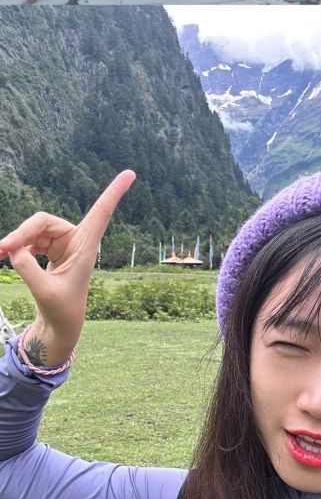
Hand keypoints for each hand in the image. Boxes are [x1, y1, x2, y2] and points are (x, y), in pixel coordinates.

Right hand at [0, 171, 135, 363]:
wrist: (61, 325)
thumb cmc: (61, 310)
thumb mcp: (44, 291)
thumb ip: (28, 268)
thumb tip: (13, 249)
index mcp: (86, 246)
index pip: (101, 213)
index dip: (114, 192)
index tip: (130, 173)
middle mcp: (76, 240)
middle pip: (44, 221)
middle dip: (23, 232)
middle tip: (4, 247)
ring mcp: (62, 244)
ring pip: (34, 230)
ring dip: (16, 239)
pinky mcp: (49, 250)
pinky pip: (28, 240)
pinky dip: (15, 246)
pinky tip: (3, 254)